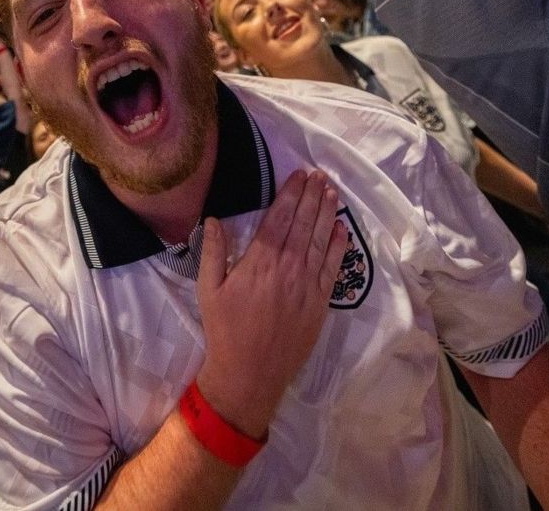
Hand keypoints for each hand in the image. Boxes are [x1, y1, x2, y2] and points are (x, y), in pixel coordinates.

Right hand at [196, 170, 346, 437]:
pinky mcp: (320, 302)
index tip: (299, 175)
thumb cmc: (225, 331)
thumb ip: (213, 252)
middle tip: (320, 174)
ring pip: (320, 239)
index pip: (279, 218)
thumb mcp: (208, 290)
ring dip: (326, 213)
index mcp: (259, 261)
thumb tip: (213, 218)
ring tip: (331, 191)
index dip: (291, 194)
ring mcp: (307, 284)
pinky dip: (338, 245)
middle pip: (303, 223)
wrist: (250, 373)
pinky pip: (332, 266)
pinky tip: (340, 228)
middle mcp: (287, 267)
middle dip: (312, 196)